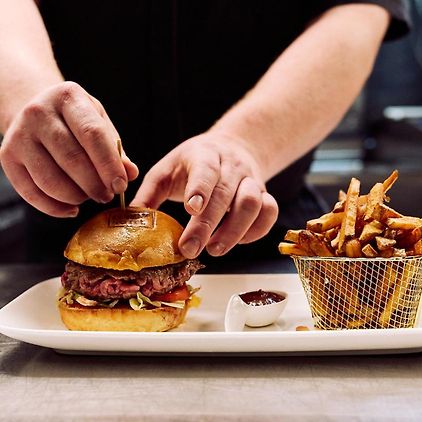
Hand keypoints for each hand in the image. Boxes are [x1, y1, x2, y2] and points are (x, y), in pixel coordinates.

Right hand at [0, 81, 137, 216]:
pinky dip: (55, 208)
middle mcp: (38, 112)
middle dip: (94, 185)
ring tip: (90, 197)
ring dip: (76, 197)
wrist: (37, 113)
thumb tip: (130, 174)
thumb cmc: (77, 122)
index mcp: (68, 97)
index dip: (109, 165)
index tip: (120, 185)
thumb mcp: (100, 125)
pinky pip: (31, 193)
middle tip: (107, 196)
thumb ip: (116, 150)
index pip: (92, 134)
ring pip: (50, 180)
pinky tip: (72, 208)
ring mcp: (19, 135)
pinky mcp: (7, 157)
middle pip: (71, 159)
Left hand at [131, 131, 278, 257]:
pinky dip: (257, 230)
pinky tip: (239, 241)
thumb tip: (128, 223)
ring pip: (253, 204)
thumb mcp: (168, 170)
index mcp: (204, 155)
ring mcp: (252, 180)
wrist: (233, 148)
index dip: (200, 189)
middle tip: (190, 249)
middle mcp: (232, 166)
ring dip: (235, 230)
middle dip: (208, 225)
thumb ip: (150, 195)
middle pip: (226, 194)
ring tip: (215, 249)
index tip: (191, 209)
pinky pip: (270, 212)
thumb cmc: (195, 163)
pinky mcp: (265, 194)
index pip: (206, 169)